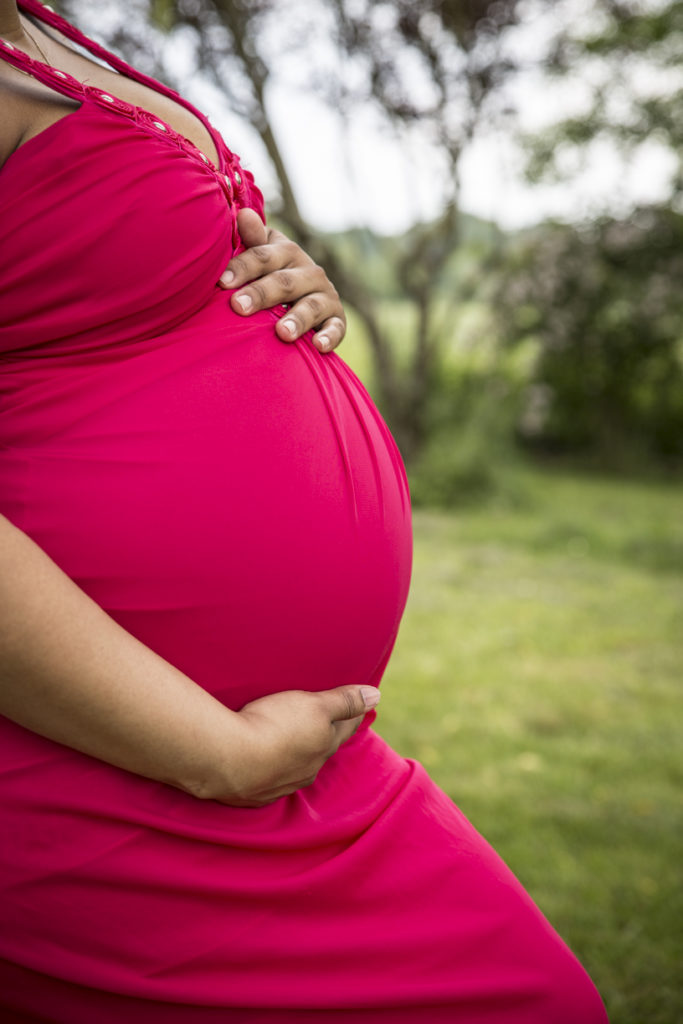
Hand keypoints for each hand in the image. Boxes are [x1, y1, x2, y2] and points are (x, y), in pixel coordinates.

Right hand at [211, 685, 380, 806]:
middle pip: (323, 749)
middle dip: (327, 736)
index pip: (346, 727)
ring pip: (298, 768)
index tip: (360, 707)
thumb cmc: (274, 725)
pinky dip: (272, 771)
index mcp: (324, 745)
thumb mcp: (314, 705)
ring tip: (294, 743)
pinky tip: (265, 767)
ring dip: (299, 756)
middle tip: (329, 724)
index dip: (353, 714)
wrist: (228, 759)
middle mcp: (307, 769)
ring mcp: (281, 784)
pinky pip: (271, 782)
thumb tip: (376, 695)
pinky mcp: (256, 794)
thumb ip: (345, 701)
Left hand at [218, 208, 346, 352]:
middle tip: (239, 306)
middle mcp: (309, 271)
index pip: (263, 256)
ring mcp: (325, 295)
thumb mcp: (262, 257)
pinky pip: (336, 328)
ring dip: (297, 319)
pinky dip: (329, 336)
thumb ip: (253, 241)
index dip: (243, 267)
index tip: (222, 282)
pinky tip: (318, 346)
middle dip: (261, 294)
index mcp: (286, 252)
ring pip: (311, 306)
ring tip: (282, 333)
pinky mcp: (337, 319)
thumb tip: (243, 214)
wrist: (304, 300)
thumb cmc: (272, 276)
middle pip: (284, 282)